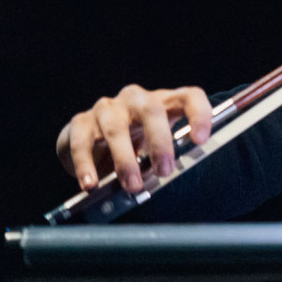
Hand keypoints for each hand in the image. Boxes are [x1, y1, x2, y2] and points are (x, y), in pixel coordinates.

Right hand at [57, 85, 212, 192]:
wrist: (91, 139)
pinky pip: (83, 142)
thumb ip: (163, 158)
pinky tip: (91, 184)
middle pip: (152, 110)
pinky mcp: (80, 121)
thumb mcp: (155, 146)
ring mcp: (107, 108)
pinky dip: (87, 165)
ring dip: (125, 160)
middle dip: (160, 142)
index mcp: (164, 102)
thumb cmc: (134, 142)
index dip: (199, 114)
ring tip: (132, 185)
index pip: (190, 96)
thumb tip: (165, 182)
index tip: (201, 140)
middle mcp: (136, 99)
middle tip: (164, 171)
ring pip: (116, 128)